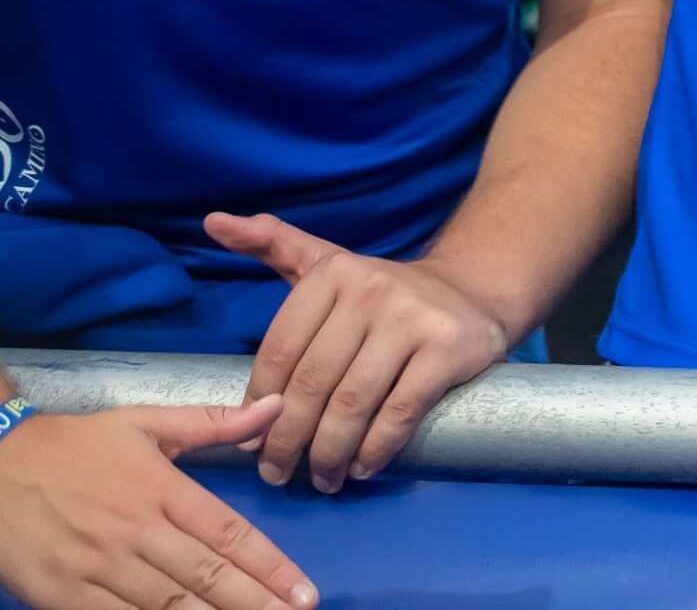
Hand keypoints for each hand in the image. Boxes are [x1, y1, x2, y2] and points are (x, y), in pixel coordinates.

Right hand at [0, 401, 316, 609]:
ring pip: (167, 605)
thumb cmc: (75, 446)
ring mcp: (99, 567)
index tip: (303, 589)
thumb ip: (213, 422)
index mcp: (161, 490)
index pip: (228, 534)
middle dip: (255, 602)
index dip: (270, 566)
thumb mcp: (145, 422)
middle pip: (206, 575)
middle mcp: (136, 531)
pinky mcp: (63, 596)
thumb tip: (276, 406)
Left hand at [215, 210, 512, 490]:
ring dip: (328, 453)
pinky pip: (399, 412)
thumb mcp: (328, 262)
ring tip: (320, 480)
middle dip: (287, 440)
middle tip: (277, 474)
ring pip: (352, 403)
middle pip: (312, 383)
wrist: (476, 292)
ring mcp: (412, 320)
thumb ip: (273, 245)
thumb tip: (214, 222)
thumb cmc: (384, 294)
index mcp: (332, 272)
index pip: (279, 351)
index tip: (251, 442)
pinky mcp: (448, 349)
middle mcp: (371, 290)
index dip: (259, 404)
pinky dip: (375, 449)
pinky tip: (363, 467)